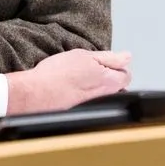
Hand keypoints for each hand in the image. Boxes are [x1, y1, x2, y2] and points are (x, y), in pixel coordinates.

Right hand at [6, 48, 131, 114]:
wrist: (37, 93)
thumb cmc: (58, 75)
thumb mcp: (85, 56)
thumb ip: (110, 57)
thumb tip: (127, 57)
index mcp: (110, 82)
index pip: (126, 74)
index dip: (116, 64)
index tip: (102, 60)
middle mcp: (105, 97)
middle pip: (116, 85)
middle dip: (108, 75)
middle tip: (89, 66)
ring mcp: (94, 105)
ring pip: (102, 91)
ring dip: (94, 82)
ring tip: (77, 74)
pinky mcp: (81, 109)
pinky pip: (89, 98)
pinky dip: (83, 90)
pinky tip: (70, 84)